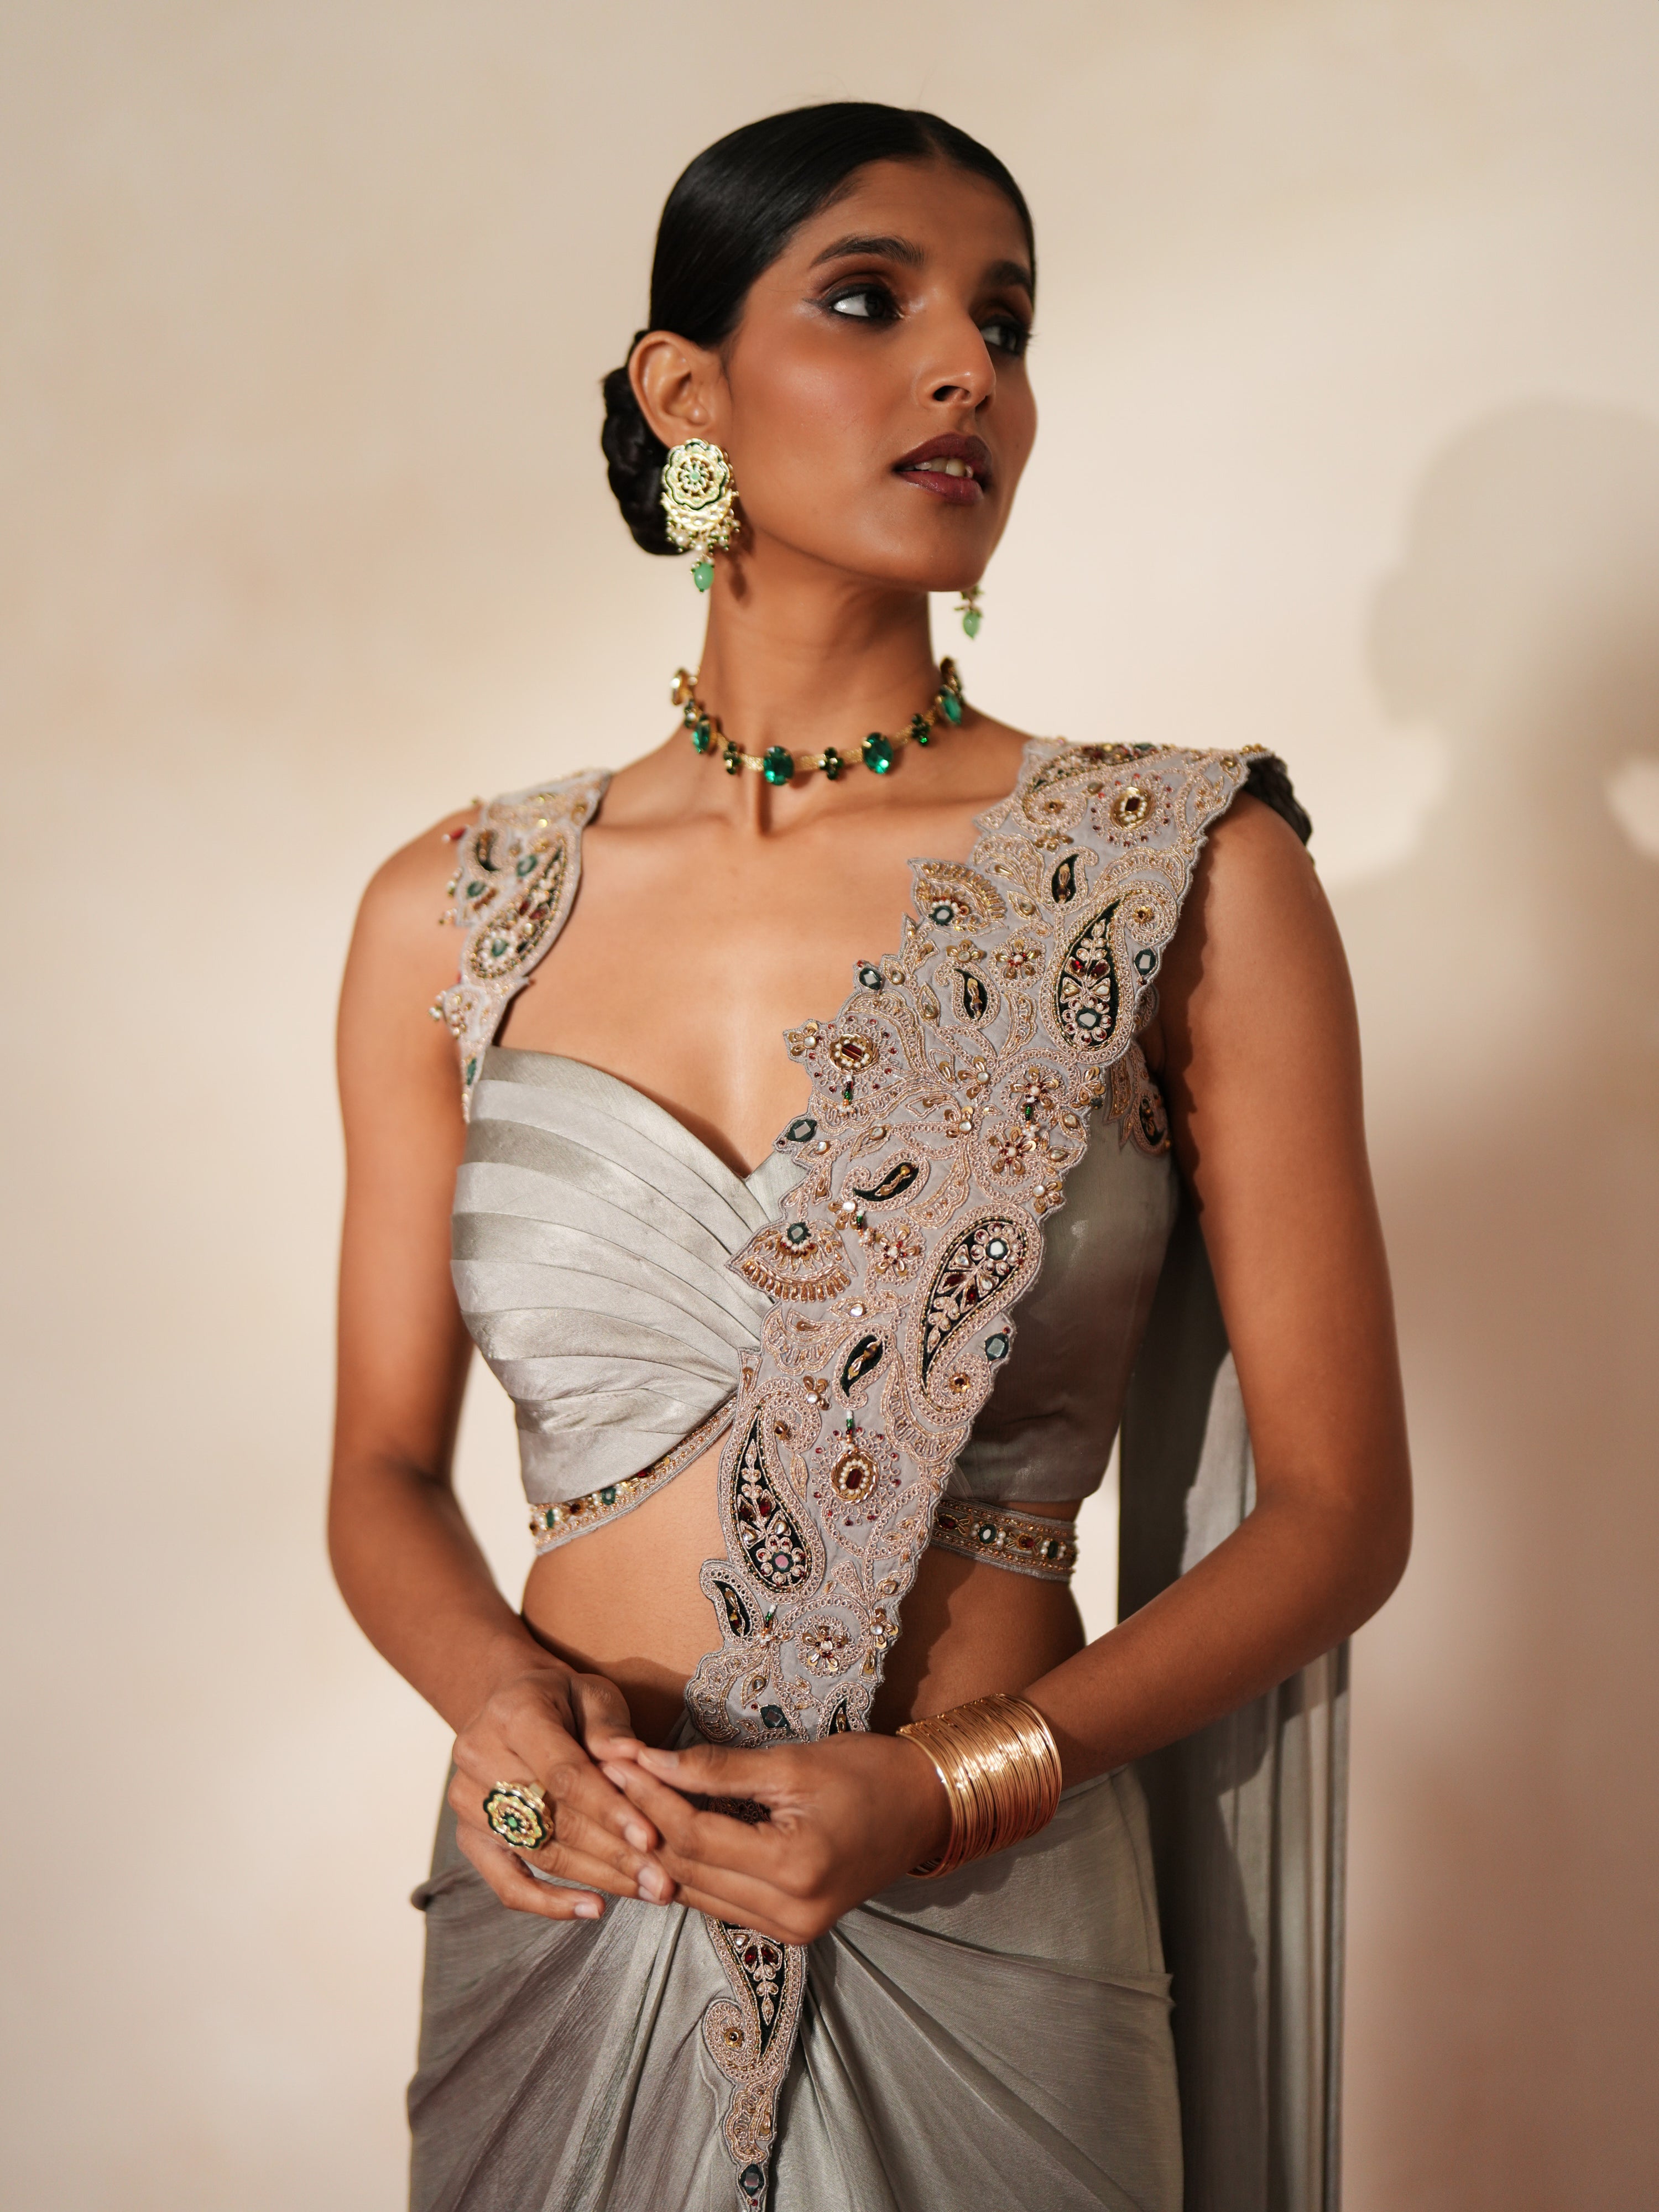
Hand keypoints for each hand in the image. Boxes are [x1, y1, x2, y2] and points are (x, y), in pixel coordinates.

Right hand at [449, 1663, 676, 1919]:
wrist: (510, 1701)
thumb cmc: (563, 1698)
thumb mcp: (592, 1692)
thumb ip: (610, 1726)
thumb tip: (633, 1757)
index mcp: (512, 1714)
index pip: (564, 1773)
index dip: (609, 1808)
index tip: (651, 1838)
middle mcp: (478, 1758)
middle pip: (553, 1821)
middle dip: (614, 1854)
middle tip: (663, 1882)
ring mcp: (467, 1801)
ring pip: (539, 1854)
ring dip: (597, 1879)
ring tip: (647, 1891)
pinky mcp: (467, 1835)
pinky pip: (506, 1883)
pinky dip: (549, 1903)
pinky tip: (593, 1909)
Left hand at [601, 1733, 949, 1943]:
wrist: (927, 1807)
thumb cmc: (868, 1773)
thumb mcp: (792, 1763)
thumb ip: (717, 1769)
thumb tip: (648, 1760)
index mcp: (794, 1869)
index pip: (695, 1837)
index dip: (649, 1797)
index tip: (616, 1759)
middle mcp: (790, 1914)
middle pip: (688, 1871)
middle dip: (642, 1823)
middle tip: (605, 1778)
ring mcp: (790, 1930)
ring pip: (697, 1894)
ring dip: (657, 1851)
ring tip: (622, 1804)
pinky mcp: (790, 1930)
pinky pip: (721, 1901)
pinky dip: (690, 1869)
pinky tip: (664, 1835)